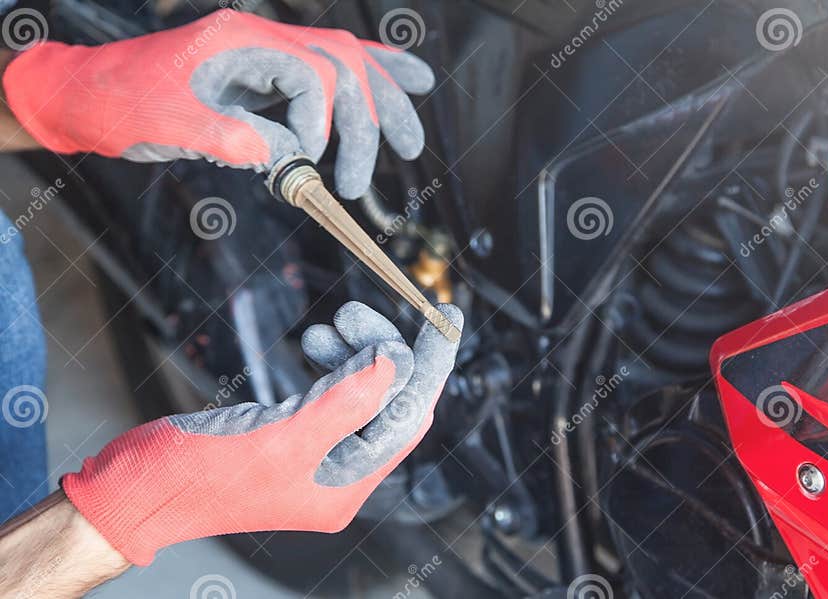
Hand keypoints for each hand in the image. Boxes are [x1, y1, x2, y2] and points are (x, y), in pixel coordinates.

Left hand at [2, 9, 433, 197]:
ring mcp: (267, 49)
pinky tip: (408, 82)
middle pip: (344, 63)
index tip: (309, 163)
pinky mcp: (268, 69)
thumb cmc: (120, 105)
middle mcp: (261, 37)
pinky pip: (330, 67)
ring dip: (386, 100)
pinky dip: (370, 78)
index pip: (311, 72)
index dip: (324, 122)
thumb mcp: (169, 124)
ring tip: (412, 141)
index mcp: (239, 40)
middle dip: (372, 117)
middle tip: (383, 168)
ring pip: (348, 62)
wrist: (88, 94)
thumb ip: (231, 137)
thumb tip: (291, 158)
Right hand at [62, 302, 461, 565]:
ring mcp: (312, 455)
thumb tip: (395, 365)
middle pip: (386, 399)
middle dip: (381, 350)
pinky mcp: (287, 436)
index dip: (429, 363)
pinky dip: (328, 363)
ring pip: (357, 391)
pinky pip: (327, 392)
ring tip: (331, 325)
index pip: (409, 415)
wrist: (133, 490)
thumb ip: (345, 403)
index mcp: (347, 484)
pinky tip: (315, 342)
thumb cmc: (196, 475)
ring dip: (353, 351)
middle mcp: (337, 473)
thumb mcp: (282, 438)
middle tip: (355, 314)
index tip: (444, 316)